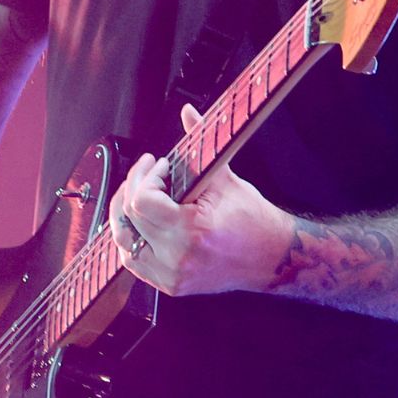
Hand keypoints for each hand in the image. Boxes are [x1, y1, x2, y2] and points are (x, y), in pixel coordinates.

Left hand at [106, 104, 295, 296]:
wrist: (273, 257)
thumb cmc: (253, 218)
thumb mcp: (225, 177)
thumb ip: (201, 141)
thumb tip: (188, 112)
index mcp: (191, 232)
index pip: (141, 202)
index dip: (145, 177)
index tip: (160, 165)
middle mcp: (178, 258)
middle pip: (129, 219)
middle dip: (133, 188)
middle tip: (149, 173)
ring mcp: (172, 276)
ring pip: (124, 242)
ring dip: (125, 215)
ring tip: (140, 195)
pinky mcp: (171, 286)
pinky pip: (134, 261)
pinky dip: (133, 238)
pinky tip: (142, 221)